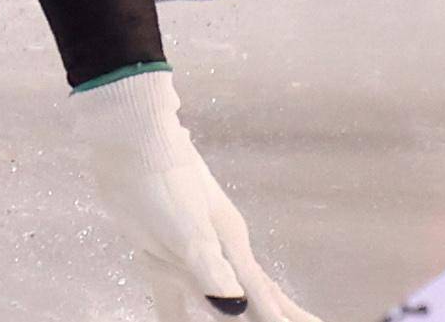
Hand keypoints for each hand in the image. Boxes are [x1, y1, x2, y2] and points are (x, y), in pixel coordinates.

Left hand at [70, 69, 320, 320]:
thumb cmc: (159, 183)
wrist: (132, 141)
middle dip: (276, 311)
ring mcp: (196, 248)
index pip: (263, 294)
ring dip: (238, 312)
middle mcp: (221, 248)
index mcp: (231, 247)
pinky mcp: (166, 250)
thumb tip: (237, 308)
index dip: (279, 316)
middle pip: (255, 292)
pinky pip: (176, 293)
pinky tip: (176, 320)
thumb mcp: (186, 231)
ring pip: (222, 291)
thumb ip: (212, 270)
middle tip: (312, 321)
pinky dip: (178, 310)